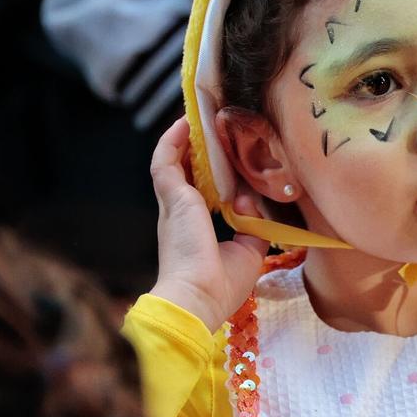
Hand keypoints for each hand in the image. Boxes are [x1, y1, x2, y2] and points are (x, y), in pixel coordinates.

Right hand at [149, 117, 269, 331]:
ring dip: (185, 140)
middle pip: (186, 172)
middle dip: (197, 150)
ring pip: (173, 162)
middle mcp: (180, 214)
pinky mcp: (172, 198)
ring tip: (199, 118)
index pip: (202, 192)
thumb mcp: (248, 251)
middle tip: (213, 128)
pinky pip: (165, 160)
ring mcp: (173, 205)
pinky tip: (185, 123)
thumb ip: (252, 223)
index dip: (212, 174)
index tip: (228, 158)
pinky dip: (173, 141)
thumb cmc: (220, 285)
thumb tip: (250, 200)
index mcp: (196, 228)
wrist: (198, 298)